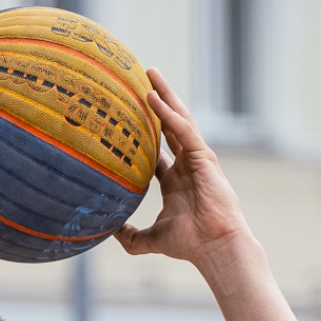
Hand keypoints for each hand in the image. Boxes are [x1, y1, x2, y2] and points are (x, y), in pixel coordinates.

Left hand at [113, 69, 252, 270]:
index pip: (158, 148)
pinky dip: (168, 114)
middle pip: (169, 125)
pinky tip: (154, 98)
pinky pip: (183, 129)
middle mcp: (187, 164)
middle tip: (143, 78)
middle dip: (158, 101)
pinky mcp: (204, 157)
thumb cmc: (188, 243)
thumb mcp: (149, 239)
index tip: (129, 115)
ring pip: (179, 119)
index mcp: (175, 179)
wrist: (213, 246)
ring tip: (151, 74)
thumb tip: (107, 231)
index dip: (145, 131)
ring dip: (165, 95)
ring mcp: (197, 158)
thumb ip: (129, 235)